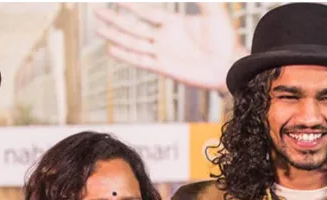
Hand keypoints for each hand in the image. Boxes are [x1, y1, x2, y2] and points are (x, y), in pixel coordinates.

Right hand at [95, 2, 246, 91]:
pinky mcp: (164, 68)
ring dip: (115, 36)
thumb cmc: (226, 40)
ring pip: (132, 42)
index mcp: (173, 23)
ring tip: (98, 29)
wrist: (230, 66)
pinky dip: (126, 55)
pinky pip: (140, 60)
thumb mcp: (214, 11)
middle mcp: (164, 38)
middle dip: (114, 19)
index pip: (145, 12)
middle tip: (96, 12)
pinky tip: (111, 50)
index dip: (130, 5)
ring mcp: (162, 53)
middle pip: (132, 26)